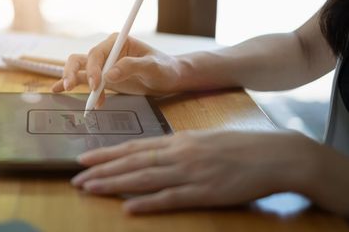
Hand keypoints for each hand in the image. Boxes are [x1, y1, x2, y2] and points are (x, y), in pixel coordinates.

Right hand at [52, 34, 179, 104]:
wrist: (169, 78)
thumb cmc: (164, 68)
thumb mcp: (153, 66)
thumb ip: (131, 67)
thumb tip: (109, 75)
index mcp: (118, 42)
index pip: (97, 53)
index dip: (92, 68)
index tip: (95, 84)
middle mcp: (107, 51)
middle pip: (82, 59)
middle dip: (74, 72)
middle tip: (72, 87)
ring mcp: (103, 65)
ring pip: (78, 68)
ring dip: (71, 79)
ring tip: (65, 91)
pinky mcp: (102, 78)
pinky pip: (82, 80)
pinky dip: (71, 84)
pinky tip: (57, 90)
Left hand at [71, 130, 322, 213]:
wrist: (272, 154)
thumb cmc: (236, 146)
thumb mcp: (201, 139)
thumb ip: (175, 146)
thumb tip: (151, 153)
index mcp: (177, 141)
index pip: (134, 147)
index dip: (106, 153)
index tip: (83, 158)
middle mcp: (178, 154)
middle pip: (132, 163)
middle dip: (102, 171)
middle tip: (76, 178)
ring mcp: (190, 173)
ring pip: (144, 179)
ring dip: (114, 185)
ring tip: (91, 189)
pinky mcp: (205, 193)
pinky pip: (171, 199)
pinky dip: (148, 203)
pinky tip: (129, 208)